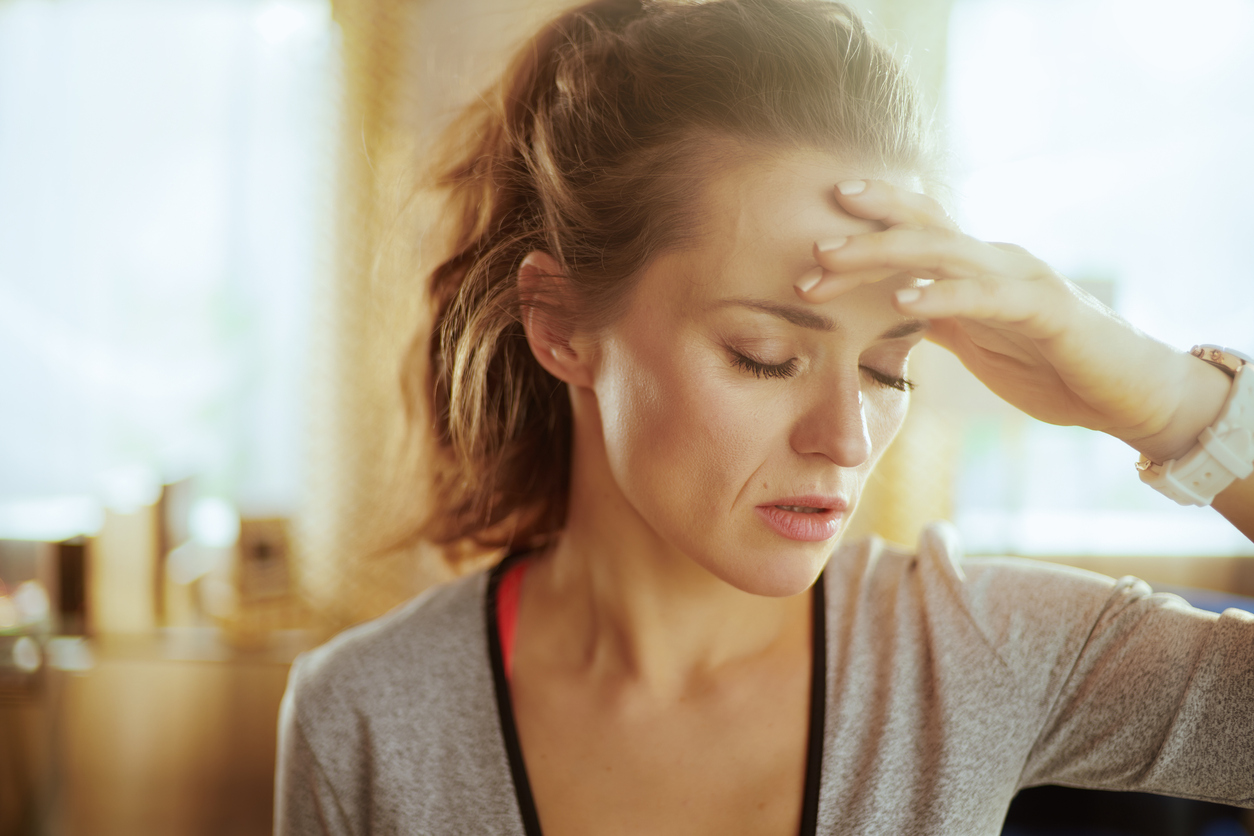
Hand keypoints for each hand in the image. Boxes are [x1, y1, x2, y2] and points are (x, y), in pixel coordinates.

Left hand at [794, 179, 1230, 462]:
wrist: (1126, 394)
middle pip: (920, 228)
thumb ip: (936, 316)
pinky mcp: (1046, 310)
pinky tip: (904, 298)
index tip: (808, 237)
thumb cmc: (1050, 364)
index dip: (863, 228)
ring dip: (883, 253)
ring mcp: (1021, 279)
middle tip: (808, 244)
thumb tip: (888, 308)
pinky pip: (986, 296)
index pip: (912, 235)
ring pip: (943, 251)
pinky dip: (943, 294)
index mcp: (976, 268)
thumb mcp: (976, 339)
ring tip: (833, 259)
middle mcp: (995, 260)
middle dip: (861, 231)